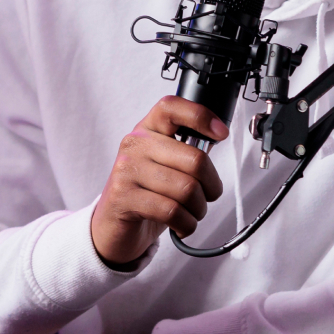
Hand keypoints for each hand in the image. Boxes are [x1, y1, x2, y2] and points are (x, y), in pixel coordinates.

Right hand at [91, 96, 227, 265]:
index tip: (220, 133)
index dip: (200, 116)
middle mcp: (135, 144)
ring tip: (192, 213)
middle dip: (212, 186)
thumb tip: (216, 136)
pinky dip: (186, 224)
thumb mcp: (166, 164)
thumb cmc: (147, 193)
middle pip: (195, 159)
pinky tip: (182, 225)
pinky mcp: (123, 198)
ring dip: (199, 209)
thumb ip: (187, 150)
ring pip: (186, 189)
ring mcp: (127, 170)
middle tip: (208, 196)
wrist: (112, 226)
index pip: (171, 107)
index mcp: (148, 128)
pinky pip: (171, 211)